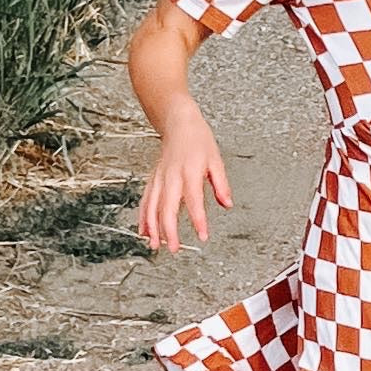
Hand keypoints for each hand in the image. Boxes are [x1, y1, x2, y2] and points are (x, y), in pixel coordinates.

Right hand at [137, 97, 232, 251]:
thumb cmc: (198, 140)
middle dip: (169, 230)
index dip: (198, 220)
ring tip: (155, 245)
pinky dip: (143, 217)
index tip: (203, 235)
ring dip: (153, 228)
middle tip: (175, 248)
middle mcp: (171, 177)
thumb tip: (227, 204)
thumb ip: (221, 184)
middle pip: (167, 208)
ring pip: (152, 206)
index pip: (194, 201)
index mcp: (189, 172)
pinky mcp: (153, 180)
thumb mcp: (216, 160)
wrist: (178, 123)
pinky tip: (144, 231)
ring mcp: (159, 179)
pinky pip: (146, 201)